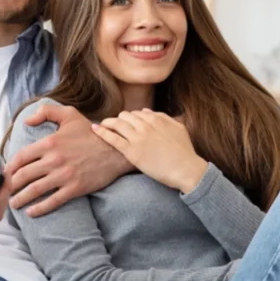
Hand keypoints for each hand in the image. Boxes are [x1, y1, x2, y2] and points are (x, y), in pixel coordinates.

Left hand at [5, 102, 130, 216]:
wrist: (115, 150)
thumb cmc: (91, 133)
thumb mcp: (69, 115)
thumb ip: (46, 111)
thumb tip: (26, 121)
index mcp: (49, 143)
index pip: (20, 157)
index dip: (9, 167)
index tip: (4, 174)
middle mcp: (54, 160)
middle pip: (23, 176)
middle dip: (9, 186)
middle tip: (3, 191)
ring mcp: (64, 176)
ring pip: (34, 190)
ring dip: (19, 199)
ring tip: (13, 203)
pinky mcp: (74, 188)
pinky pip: (52, 201)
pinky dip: (39, 208)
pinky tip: (31, 212)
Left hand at [92, 109, 207, 193]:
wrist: (185, 168)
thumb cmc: (185, 151)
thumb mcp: (178, 128)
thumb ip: (163, 117)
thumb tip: (147, 112)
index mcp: (156, 119)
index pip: (137, 113)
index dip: (130, 117)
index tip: (126, 122)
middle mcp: (145, 125)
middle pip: (125, 116)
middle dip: (118, 119)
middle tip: (113, 125)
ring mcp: (137, 138)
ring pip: (117, 124)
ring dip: (107, 123)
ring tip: (101, 125)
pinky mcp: (131, 151)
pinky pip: (113, 138)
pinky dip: (102, 132)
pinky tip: (94, 129)